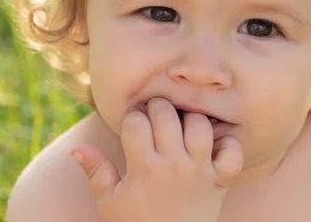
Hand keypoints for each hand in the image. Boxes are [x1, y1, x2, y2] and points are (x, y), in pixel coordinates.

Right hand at [71, 98, 243, 221]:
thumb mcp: (110, 202)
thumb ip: (96, 172)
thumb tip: (77, 148)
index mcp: (143, 168)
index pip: (136, 122)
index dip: (133, 116)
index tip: (134, 122)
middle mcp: (173, 165)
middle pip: (167, 115)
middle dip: (158, 107)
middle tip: (156, 115)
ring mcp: (199, 170)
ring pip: (200, 125)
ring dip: (191, 119)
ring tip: (182, 126)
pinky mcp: (221, 179)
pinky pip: (233, 153)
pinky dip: (228, 145)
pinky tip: (214, 145)